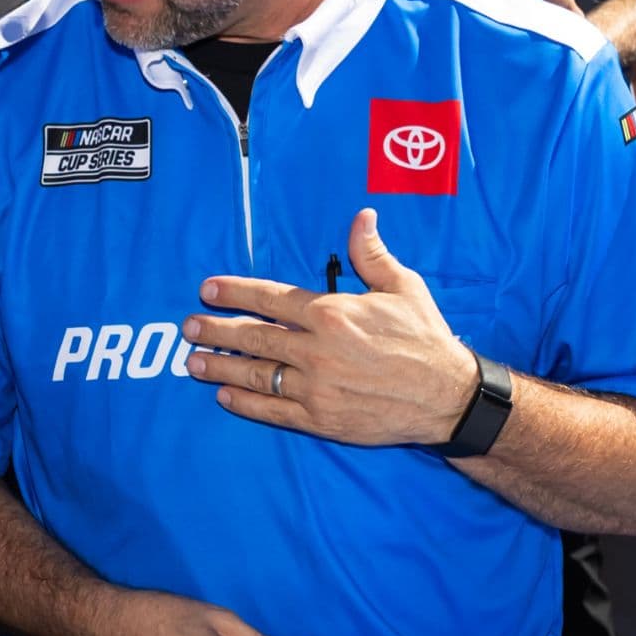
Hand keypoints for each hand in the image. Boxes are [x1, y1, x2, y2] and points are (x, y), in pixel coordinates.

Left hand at [184, 208, 475, 448]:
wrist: (448, 396)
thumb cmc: (425, 338)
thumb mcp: (403, 287)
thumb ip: (372, 254)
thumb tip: (361, 217)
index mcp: (331, 313)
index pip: (270, 298)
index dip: (235, 292)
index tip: (208, 290)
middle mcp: (317, 350)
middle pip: (253, 336)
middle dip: (215, 330)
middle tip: (187, 326)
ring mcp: (317, 387)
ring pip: (257, 374)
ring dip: (220, 367)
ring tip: (192, 362)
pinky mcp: (322, 419)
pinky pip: (273, 410)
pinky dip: (245, 404)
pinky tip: (224, 396)